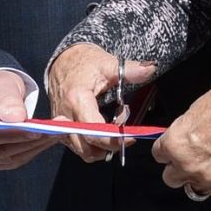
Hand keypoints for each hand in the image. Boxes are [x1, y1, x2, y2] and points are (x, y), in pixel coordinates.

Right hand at [0, 69, 57, 171]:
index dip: (10, 135)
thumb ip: (7, 99)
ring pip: (9, 158)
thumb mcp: (0, 84)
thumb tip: (16, 117)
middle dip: (28, 142)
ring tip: (57, 134)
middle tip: (54, 132)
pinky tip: (49, 140)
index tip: (36, 131)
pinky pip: (15, 159)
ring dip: (35, 148)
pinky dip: (34, 151)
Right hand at [46, 42, 157, 162]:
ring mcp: (60, 124)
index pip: (94, 130)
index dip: (113, 139)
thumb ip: (130, 69)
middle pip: (87, 146)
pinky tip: (102, 134)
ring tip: (113, 134)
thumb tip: (150, 69)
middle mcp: (66, 116)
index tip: (131, 137)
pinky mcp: (60, 129)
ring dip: (99, 149)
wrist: (63, 60)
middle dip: (108, 147)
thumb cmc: (84, 62)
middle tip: (124, 137)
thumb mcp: (107, 63)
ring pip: (81, 150)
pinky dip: (90, 146)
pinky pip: (75, 146)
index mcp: (77, 100)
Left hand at [154, 71, 210, 199]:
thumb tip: (180, 139)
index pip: (159, 155)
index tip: (177, 147)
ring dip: (200, 177)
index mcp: (175, 143)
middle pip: (171, 178)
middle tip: (194, 156)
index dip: (169, 149)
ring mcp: (208, 178)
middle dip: (180, 167)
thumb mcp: (196, 109)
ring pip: (193, 188)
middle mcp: (187, 165)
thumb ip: (183, 131)